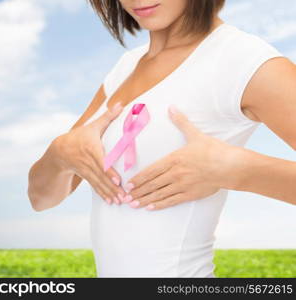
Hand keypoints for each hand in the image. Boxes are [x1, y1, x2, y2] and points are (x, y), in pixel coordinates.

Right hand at [51, 102, 127, 204]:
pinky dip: (102, 194)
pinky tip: (110, 202)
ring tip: (119, 202)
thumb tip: (121, 103)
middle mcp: (86, 161)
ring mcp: (84, 170)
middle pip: (101, 175)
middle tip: (124, 196)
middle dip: (112, 187)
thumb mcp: (92, 126)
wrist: (59, 151)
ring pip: (98, 183)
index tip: (118, 180)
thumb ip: (107, 117)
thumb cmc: (80, 136)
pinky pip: (94, 186)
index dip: (108, 171)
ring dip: (109, 193)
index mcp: (90, 148)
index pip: (100, 161)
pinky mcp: (84, 177)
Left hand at [122, 105, 240, 209]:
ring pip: (159, 194)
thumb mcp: (195, 134)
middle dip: (137, 191)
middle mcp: (175, 173)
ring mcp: (182, 185)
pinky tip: (150, 208)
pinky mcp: (190, 194)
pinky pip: (172, 201)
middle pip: (152, 184)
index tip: (128, 183)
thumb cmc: (213, 150)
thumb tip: (171, 107)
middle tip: (125, 197)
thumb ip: (181, 122)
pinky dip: (160, 205)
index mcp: (174, 159)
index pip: (151, 170)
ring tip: (132, 204)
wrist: (230, 166)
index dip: (138, 178)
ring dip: (145, 199)